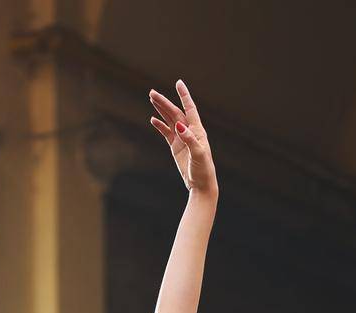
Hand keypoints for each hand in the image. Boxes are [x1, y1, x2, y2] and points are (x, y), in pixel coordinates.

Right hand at [148, 79, 217, 196]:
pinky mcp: (176, 147)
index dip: (184, 95)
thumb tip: (179, 126)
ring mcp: (182, 139)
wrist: (201, 185)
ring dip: (161, 110)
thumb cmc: (203, 170)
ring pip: (170, 120)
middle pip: (175, 112)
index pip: (189, 108)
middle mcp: (189, 131)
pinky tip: (153, 119)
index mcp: (197, 130)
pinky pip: (167, 132)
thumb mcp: (198, 154)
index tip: (178, 83)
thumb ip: (189, 139)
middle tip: (152, 92)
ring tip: (151, 99)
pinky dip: (160, 126)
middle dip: (164, 102)